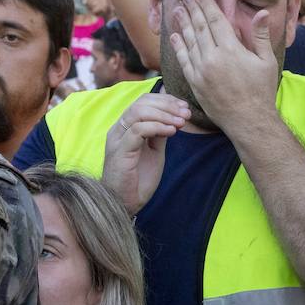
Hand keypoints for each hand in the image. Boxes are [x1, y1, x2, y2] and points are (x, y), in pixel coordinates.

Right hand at [102, 92, 189, 214]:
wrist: (126, 204)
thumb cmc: (138, 180)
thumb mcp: (154, 151)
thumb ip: (159, 133)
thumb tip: (174, 116)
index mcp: (125, 128)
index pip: (143, 101)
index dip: (165, 100)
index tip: (185, 107)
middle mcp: (119, 130)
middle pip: (141, 103)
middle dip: (168, 105)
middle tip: (186, 114)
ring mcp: (117, 140)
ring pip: (138, 112)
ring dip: (164, 114)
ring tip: (181, 123)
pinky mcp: (119, 152)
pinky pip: (137, 130)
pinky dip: (157, 127)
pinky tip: (172, 131)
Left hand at [169, 0, 280, 134]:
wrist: (248, 121)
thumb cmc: (261, 90)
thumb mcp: (267, 61)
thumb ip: (261, 36)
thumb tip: (261, 12)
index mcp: (231, 49)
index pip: (215, 20)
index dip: (206, 5)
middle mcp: (213, 57)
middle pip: (199, 27)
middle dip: (192, 9)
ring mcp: (201, 70)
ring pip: (189, 40)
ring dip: (183, 23)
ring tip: (177, 9)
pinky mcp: (194, 83)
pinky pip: (183, 60)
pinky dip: (178, 46)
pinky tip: (175, 35)